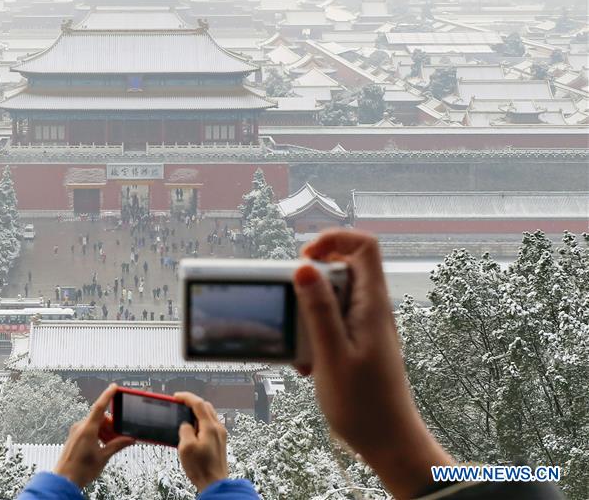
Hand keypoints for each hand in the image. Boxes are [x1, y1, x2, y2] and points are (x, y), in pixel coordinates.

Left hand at [54, 384, 133, 487]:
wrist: (64, 480)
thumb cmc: (80, 470)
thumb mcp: (103, 457)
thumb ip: (117, 445)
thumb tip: (129, 439)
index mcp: (88, 429)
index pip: (99, 407)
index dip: (107, 395)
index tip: (114, 387)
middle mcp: (80, 427)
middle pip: (101, 418)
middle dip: (112, 425)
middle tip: (120, 436)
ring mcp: (76, 432)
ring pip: (95, 425)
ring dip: (105, 432)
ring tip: (111, 445)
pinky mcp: (74, 437)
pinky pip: (89, 430)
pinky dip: (98, 435)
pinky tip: (102, 446)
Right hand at [174, 392, 227, 492]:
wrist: (215, 484)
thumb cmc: (201, 468)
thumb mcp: (186, 447)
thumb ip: (185, 430)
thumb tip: (186, 424)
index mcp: (210, 427)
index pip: (198, 403)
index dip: (186, 397)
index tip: (176, 396)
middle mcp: (218, 428)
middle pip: (205, 406)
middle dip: (192, 402)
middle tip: (180, 404)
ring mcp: (220, 435)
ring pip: (209, 414)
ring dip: (196, 412)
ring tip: (184, 416)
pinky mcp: (220, 442)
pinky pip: (210, 424)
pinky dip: (200, 421)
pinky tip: (193, 429)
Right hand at [295, 229, 453, 498]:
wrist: (389, 442)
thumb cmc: (364, 405)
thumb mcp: (332, 355)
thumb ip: (318, 310)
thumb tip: (304, 267)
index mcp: (372, 305)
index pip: (364, 246)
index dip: (333, 240)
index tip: (304, 257)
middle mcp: (373, 310)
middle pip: (344, 268)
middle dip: (312, 281)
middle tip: (293, 304)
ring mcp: (368, 327)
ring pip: (334, 297)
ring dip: (310, 314)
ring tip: (301, 344)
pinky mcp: (360, 344)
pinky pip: (334, 323)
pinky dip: (316, 335)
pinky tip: (309, 363)